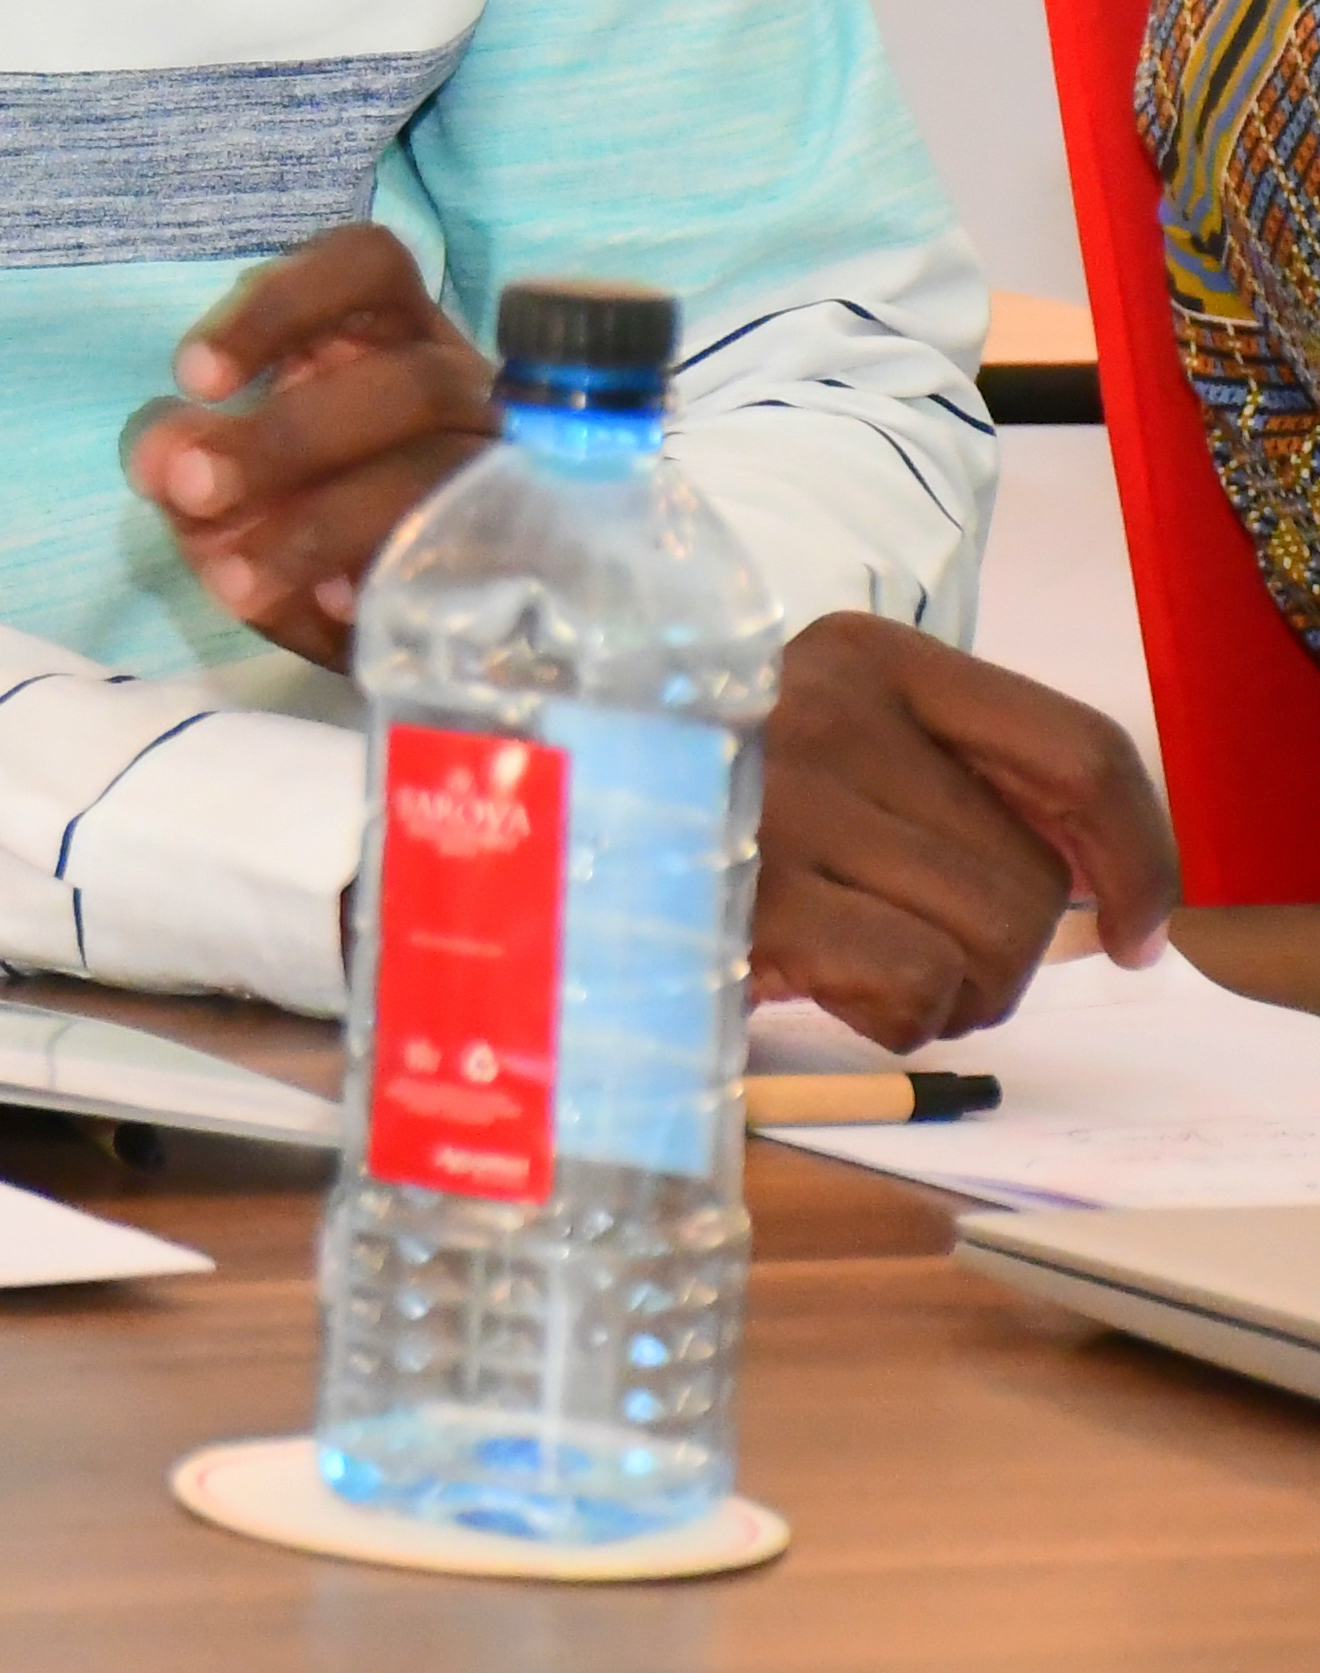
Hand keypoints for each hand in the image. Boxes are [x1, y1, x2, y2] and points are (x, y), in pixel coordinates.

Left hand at [120, 225, 497, 670]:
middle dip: (285, 439)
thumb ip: (192, 466)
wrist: (407, 631)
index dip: (282, 307)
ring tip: (234, 581)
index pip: (368, 268)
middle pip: (408, 385)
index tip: (193, 376)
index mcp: (392, 336)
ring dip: (321, 525)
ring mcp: (511, 470)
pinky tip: (334, 608)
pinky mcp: (531, 556)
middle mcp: (464, 387)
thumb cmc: (304, 527)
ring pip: (442, 472)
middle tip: (190, 491)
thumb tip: (160, 461)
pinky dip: (387, 577)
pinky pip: (477, 561)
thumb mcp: (234, 491)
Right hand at [753, 611, 1176, 1047]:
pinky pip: (919, 983)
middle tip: (919, 951)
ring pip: (993, 939)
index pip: (1073, 752)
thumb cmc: (710, 807)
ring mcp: (784, 802)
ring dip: (955, 988)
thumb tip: (1120, 906)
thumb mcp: (833, 749)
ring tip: (865, 966)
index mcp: (865, 657)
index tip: (1142, 932)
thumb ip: (959, 785)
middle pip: (1036, 876)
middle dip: (1006, 948)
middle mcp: (827, 712)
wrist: (530, 823)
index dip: (1140, 855)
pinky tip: (830, 987)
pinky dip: (900, 1015)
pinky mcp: (754, 898)